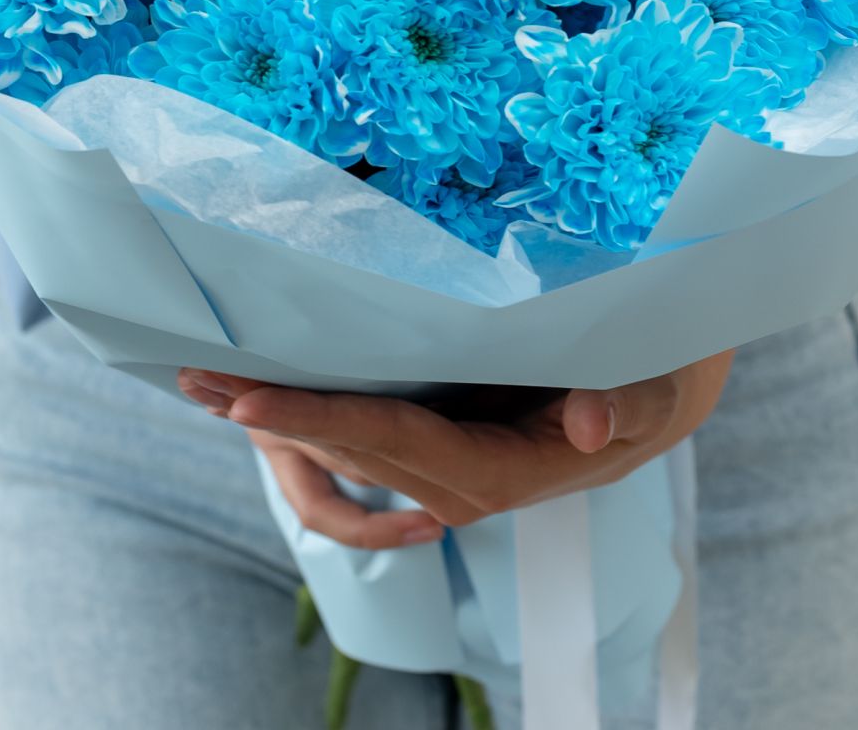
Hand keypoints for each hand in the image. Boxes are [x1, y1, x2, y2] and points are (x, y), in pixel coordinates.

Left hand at [177, 352, 732, 548]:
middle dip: (272, 417)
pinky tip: (266, 385)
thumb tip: (587, 423)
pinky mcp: (441, 442)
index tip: (248, 400)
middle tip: (193, 378)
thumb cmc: (658, 379)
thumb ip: (628, 406)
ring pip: (348, 445)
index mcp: (501, 470)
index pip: (393, 442)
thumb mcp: (659, 386)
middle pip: (351, 448)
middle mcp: (460, 481)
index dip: (319, 420)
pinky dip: (310, 411)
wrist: (664, 394)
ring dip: (276, 417)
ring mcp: (446, 467)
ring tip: (203, 380)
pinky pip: (366, 429)